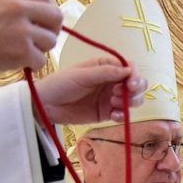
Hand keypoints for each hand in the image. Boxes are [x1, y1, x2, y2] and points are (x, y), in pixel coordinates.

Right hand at [0, 0, 62, 75]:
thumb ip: (14, 3)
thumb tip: (41, 14)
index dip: (48, 13)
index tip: (44, 24)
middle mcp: (17, 6)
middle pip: (56, 17)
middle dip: (52, 30)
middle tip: (41, 40)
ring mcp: (21, 30)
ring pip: (50, 41)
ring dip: (40, 50)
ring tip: (20, 51)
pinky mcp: (21, 52)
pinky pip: (41, 61)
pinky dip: (32, 65)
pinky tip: (16, 63)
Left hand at [33, 57, 147, 124]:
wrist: (46, 105)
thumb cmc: (60, 84)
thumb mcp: (82, 75)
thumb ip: (105, 73)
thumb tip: (129, 70)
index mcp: (105, 66)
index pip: (129, 67)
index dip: (135, 74)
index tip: (131, 84)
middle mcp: (111, 81)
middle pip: (136, 83)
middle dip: (136, 89)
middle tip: (126, 95)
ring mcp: (110, 97)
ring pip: (133, 99)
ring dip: (130, 102)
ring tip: (114, 105)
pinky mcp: (107, 113)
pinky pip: (122, 114)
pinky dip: (122, 115)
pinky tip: (113, 116)